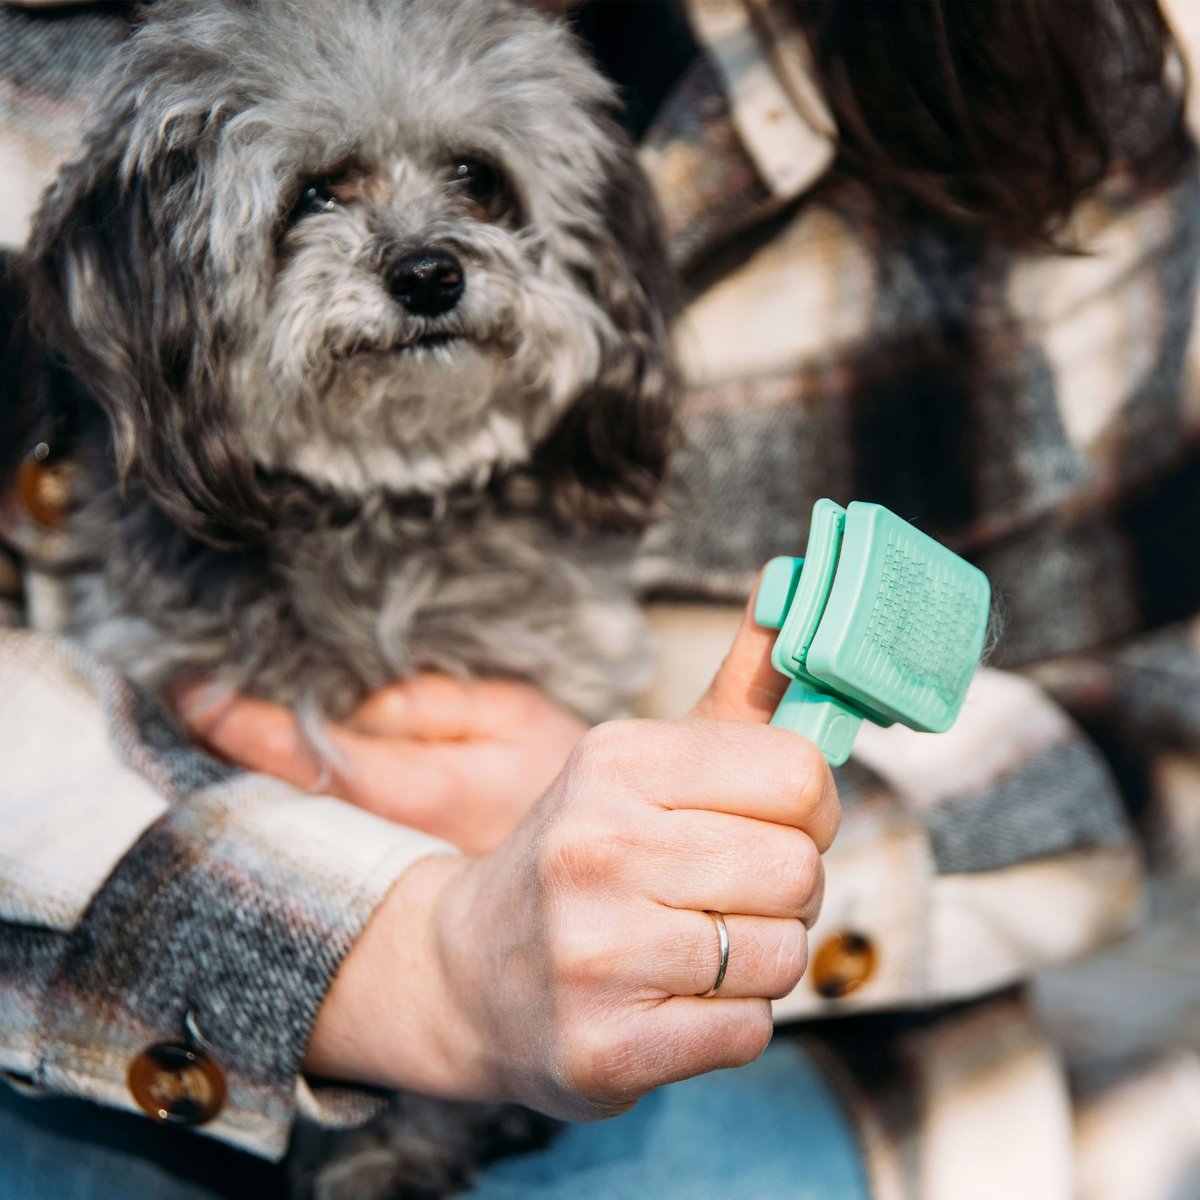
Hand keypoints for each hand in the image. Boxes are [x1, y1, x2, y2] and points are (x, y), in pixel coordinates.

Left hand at [177, 675, 586, 852]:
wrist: (597, 867)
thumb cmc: (558, 778)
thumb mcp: (512, 715)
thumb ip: (428, 704)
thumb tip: (350, 700)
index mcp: (410, 788)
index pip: (296, 753)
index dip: (234, 719)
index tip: (189, 688)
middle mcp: (380, 840)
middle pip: (277, 794)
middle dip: (226, 747)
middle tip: (185, 702)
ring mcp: (378, 868)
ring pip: (291, 819)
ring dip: (248, 775)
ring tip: (215, 727)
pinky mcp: (385, 881)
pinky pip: (317, 836)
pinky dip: (285, 801)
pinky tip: (276, 775)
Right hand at [305, 591, 839, 1118]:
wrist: (472, 972)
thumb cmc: (585, 854)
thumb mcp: (643, 763)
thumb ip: (738, 689)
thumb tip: (794, 587)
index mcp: (615, 759)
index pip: (800, 775)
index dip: (810, 808)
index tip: (773, 822)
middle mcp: (595, 847)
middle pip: (800, 870)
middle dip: (784, 890)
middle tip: (727, 894)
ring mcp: (594, 952)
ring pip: (783, 955)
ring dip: (760, 960)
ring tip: (696, 948)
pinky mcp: (605, 1048)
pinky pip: (749, 1031)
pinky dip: (731, 1021)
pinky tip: (672, 1000)